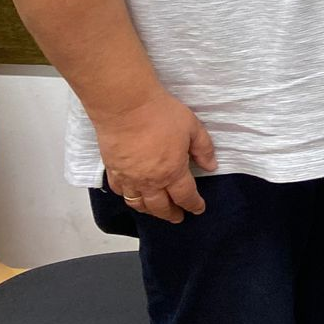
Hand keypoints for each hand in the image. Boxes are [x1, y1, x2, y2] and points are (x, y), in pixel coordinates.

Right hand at [92, 88, 215, 223]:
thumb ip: (203, 150)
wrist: (125, 106)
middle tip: (178, 217)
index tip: (198, 209)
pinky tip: (133, 195)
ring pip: (138, 204)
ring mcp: (128, 177)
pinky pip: (120, 191)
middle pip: (161, 207)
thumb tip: (211, 166)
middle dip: (171, 214)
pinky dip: (128, 197)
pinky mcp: (112, 169)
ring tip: (157, 212)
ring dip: (149, 211)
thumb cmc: (161, 115)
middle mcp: (149, 181)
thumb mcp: (193, 128)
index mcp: (172, 172)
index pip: (185, 196)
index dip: (193, 205)